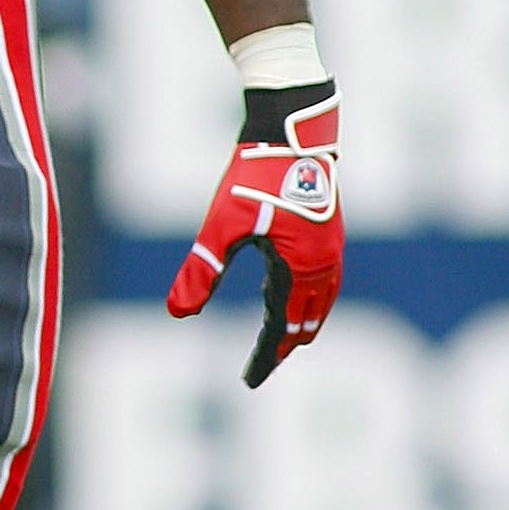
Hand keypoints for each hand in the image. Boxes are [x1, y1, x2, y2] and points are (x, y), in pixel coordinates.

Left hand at [168, 91, 341, 388]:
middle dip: (284, 345)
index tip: (250, 382)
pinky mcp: (329, 229)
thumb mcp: (221, 225)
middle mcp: (323, 262)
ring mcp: (331, 246)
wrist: (290, 127)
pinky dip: (308, 297)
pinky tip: (287, 289)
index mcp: (299, 267)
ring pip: (321, 301)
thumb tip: (177, 313)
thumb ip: (201, 270)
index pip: (281, 328)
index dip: (266, 358)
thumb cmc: (253, 173)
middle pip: (307, 321)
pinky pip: (325, 278)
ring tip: (278, 337)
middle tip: (261, 366)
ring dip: (299, 322)